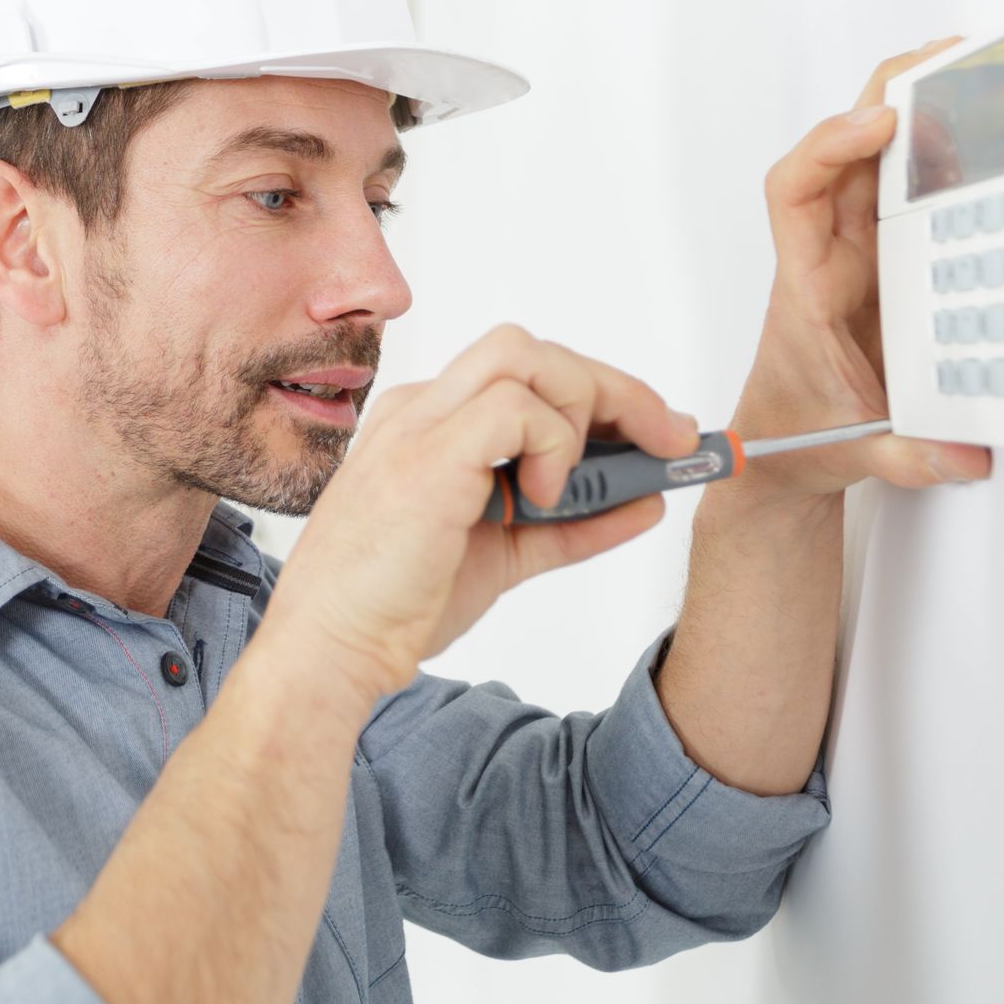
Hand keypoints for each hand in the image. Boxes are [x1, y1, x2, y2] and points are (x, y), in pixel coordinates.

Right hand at [261, 324, 700, 703]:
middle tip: (672, 439)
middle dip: (617, 389)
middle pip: (534, 352)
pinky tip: (542, 498)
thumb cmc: (396, 607)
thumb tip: (646, 500)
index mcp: (431, 426)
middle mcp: (422, 410)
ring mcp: (420, 424)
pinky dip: (552, 446)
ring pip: (526, 356)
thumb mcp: (506, 556)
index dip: (602, 397)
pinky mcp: (427, 454)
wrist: (331, 650)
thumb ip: (570, 524)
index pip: (528, 377)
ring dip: (586, 408)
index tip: (659, 437)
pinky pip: (515, 406)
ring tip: (584, 481)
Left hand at [733, 38, 994, 499]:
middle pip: (842, 153)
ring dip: (918, 116)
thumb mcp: (850, 452)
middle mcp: (828, 256)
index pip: (794, 193)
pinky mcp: (891, 264)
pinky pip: (910, 194)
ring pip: (877, 164)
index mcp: (806, 286)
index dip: (829, 147)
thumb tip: (960, 453)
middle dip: (886, 97)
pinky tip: (982, 134)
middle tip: (947, 59)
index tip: (879, 125)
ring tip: (974, 75)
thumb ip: (902, 454)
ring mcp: (860, 254)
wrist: (779, 455)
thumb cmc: (794, 435)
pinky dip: (941, 159)